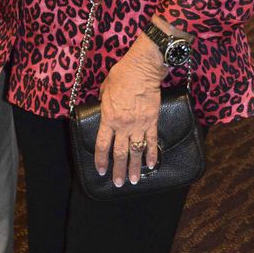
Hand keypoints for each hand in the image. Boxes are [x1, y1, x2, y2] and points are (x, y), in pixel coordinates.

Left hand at [95, 35, 165, 186]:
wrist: (142, 69)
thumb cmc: (121, 75)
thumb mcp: (104, 89)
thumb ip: (103, 104)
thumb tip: (104, 110)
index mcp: (108, 117)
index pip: (102, 144)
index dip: (101, 159)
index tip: (101, 170)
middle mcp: (123, 125)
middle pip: (119, 153)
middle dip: (118, 170)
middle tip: (118, 183)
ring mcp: (138, 124)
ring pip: (135, 151)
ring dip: (134, 168)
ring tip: (133, 181)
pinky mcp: (152, 121)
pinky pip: (151, 141)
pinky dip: (152, 154)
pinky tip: (152, 165)